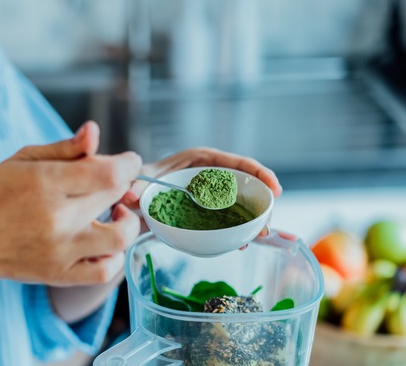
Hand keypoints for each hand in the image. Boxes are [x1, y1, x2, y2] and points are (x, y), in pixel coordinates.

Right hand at [0, 122, 141, 286]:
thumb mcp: (23, 160)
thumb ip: (65, 148)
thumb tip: (94, 130)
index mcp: (46, 183)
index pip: (109, 172)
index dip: (128, 163)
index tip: (127, 161)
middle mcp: (56, 218)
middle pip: (114, 196)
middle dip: (122, 184)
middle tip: (109, 182)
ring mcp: (60, 250)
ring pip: (120, 238)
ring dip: (127, 221)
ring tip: (116, 213)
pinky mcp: (61, 275)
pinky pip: (105, 272)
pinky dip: (115, 256)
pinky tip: (104, 241)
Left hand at [119, 147, 281, 235]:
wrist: (132, 201)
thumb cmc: (139, 183)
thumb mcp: (138, 182)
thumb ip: (135, 187)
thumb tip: (130, 194)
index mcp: (200, 160)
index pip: (236, 163)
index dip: (259, 173)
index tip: (275, 189)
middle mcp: (211, 175)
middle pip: (245, 184)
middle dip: (262, 202)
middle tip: (266, 226)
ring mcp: (213, 195)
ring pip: (241, 203)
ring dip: (253, 219)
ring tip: (258, 237)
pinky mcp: (210, 212)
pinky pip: (229, 219)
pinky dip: (238, 230)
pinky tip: (241, 244)